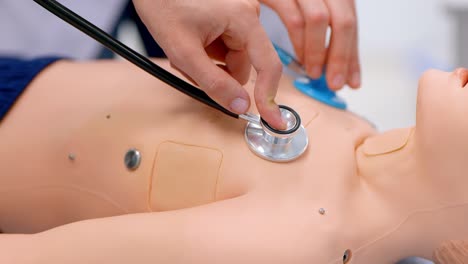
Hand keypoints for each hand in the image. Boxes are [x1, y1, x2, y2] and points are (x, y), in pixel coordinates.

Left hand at [133, 0, 284, 128]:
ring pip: (232, 60)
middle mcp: (247, 14)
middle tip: (188, 65)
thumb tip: (240, 105)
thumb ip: (214, 82)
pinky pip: (225, 48)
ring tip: (184, 50)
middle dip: (217, 74)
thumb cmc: (163, 4)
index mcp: (244, 18)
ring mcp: (238, 15)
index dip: (268, 96)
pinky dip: (207, 54)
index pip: (268, 65)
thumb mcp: (184, 51)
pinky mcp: (229, 17)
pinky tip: (189, 42)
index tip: (272, 120)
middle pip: (243, 66)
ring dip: (209, 64)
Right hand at [261, 0, 359, 89]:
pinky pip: (293, 18)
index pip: (351, 21)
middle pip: (343, 20)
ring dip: (318, 52)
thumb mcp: (308, 7)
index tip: (352, 81)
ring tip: (314, 72)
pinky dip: (298, 42)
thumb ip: (323, 33)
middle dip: (341, 57)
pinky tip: (299, 58)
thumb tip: (340, 67)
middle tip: (334, 82)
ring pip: (319, 19)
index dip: (353, 54)